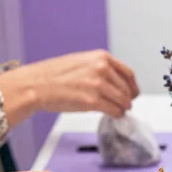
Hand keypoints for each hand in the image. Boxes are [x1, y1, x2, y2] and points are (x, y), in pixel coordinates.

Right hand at [0, 51, 138, 122]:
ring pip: (123, 101)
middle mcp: (101, 69)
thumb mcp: (82, 62)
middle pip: (127, 89)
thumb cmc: (55, 75)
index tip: (134, 94)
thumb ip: (101, 69)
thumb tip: (117, 83)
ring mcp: (98, 85)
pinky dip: (116, 114)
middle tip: (125, 106)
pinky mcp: (93, 101)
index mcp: (100, 57)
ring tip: (118, 111)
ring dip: (123, 108)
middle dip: (128, 100)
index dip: (133, 87)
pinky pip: (114, 111)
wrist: (38, 84)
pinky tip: (113, 114)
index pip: (128, 74)